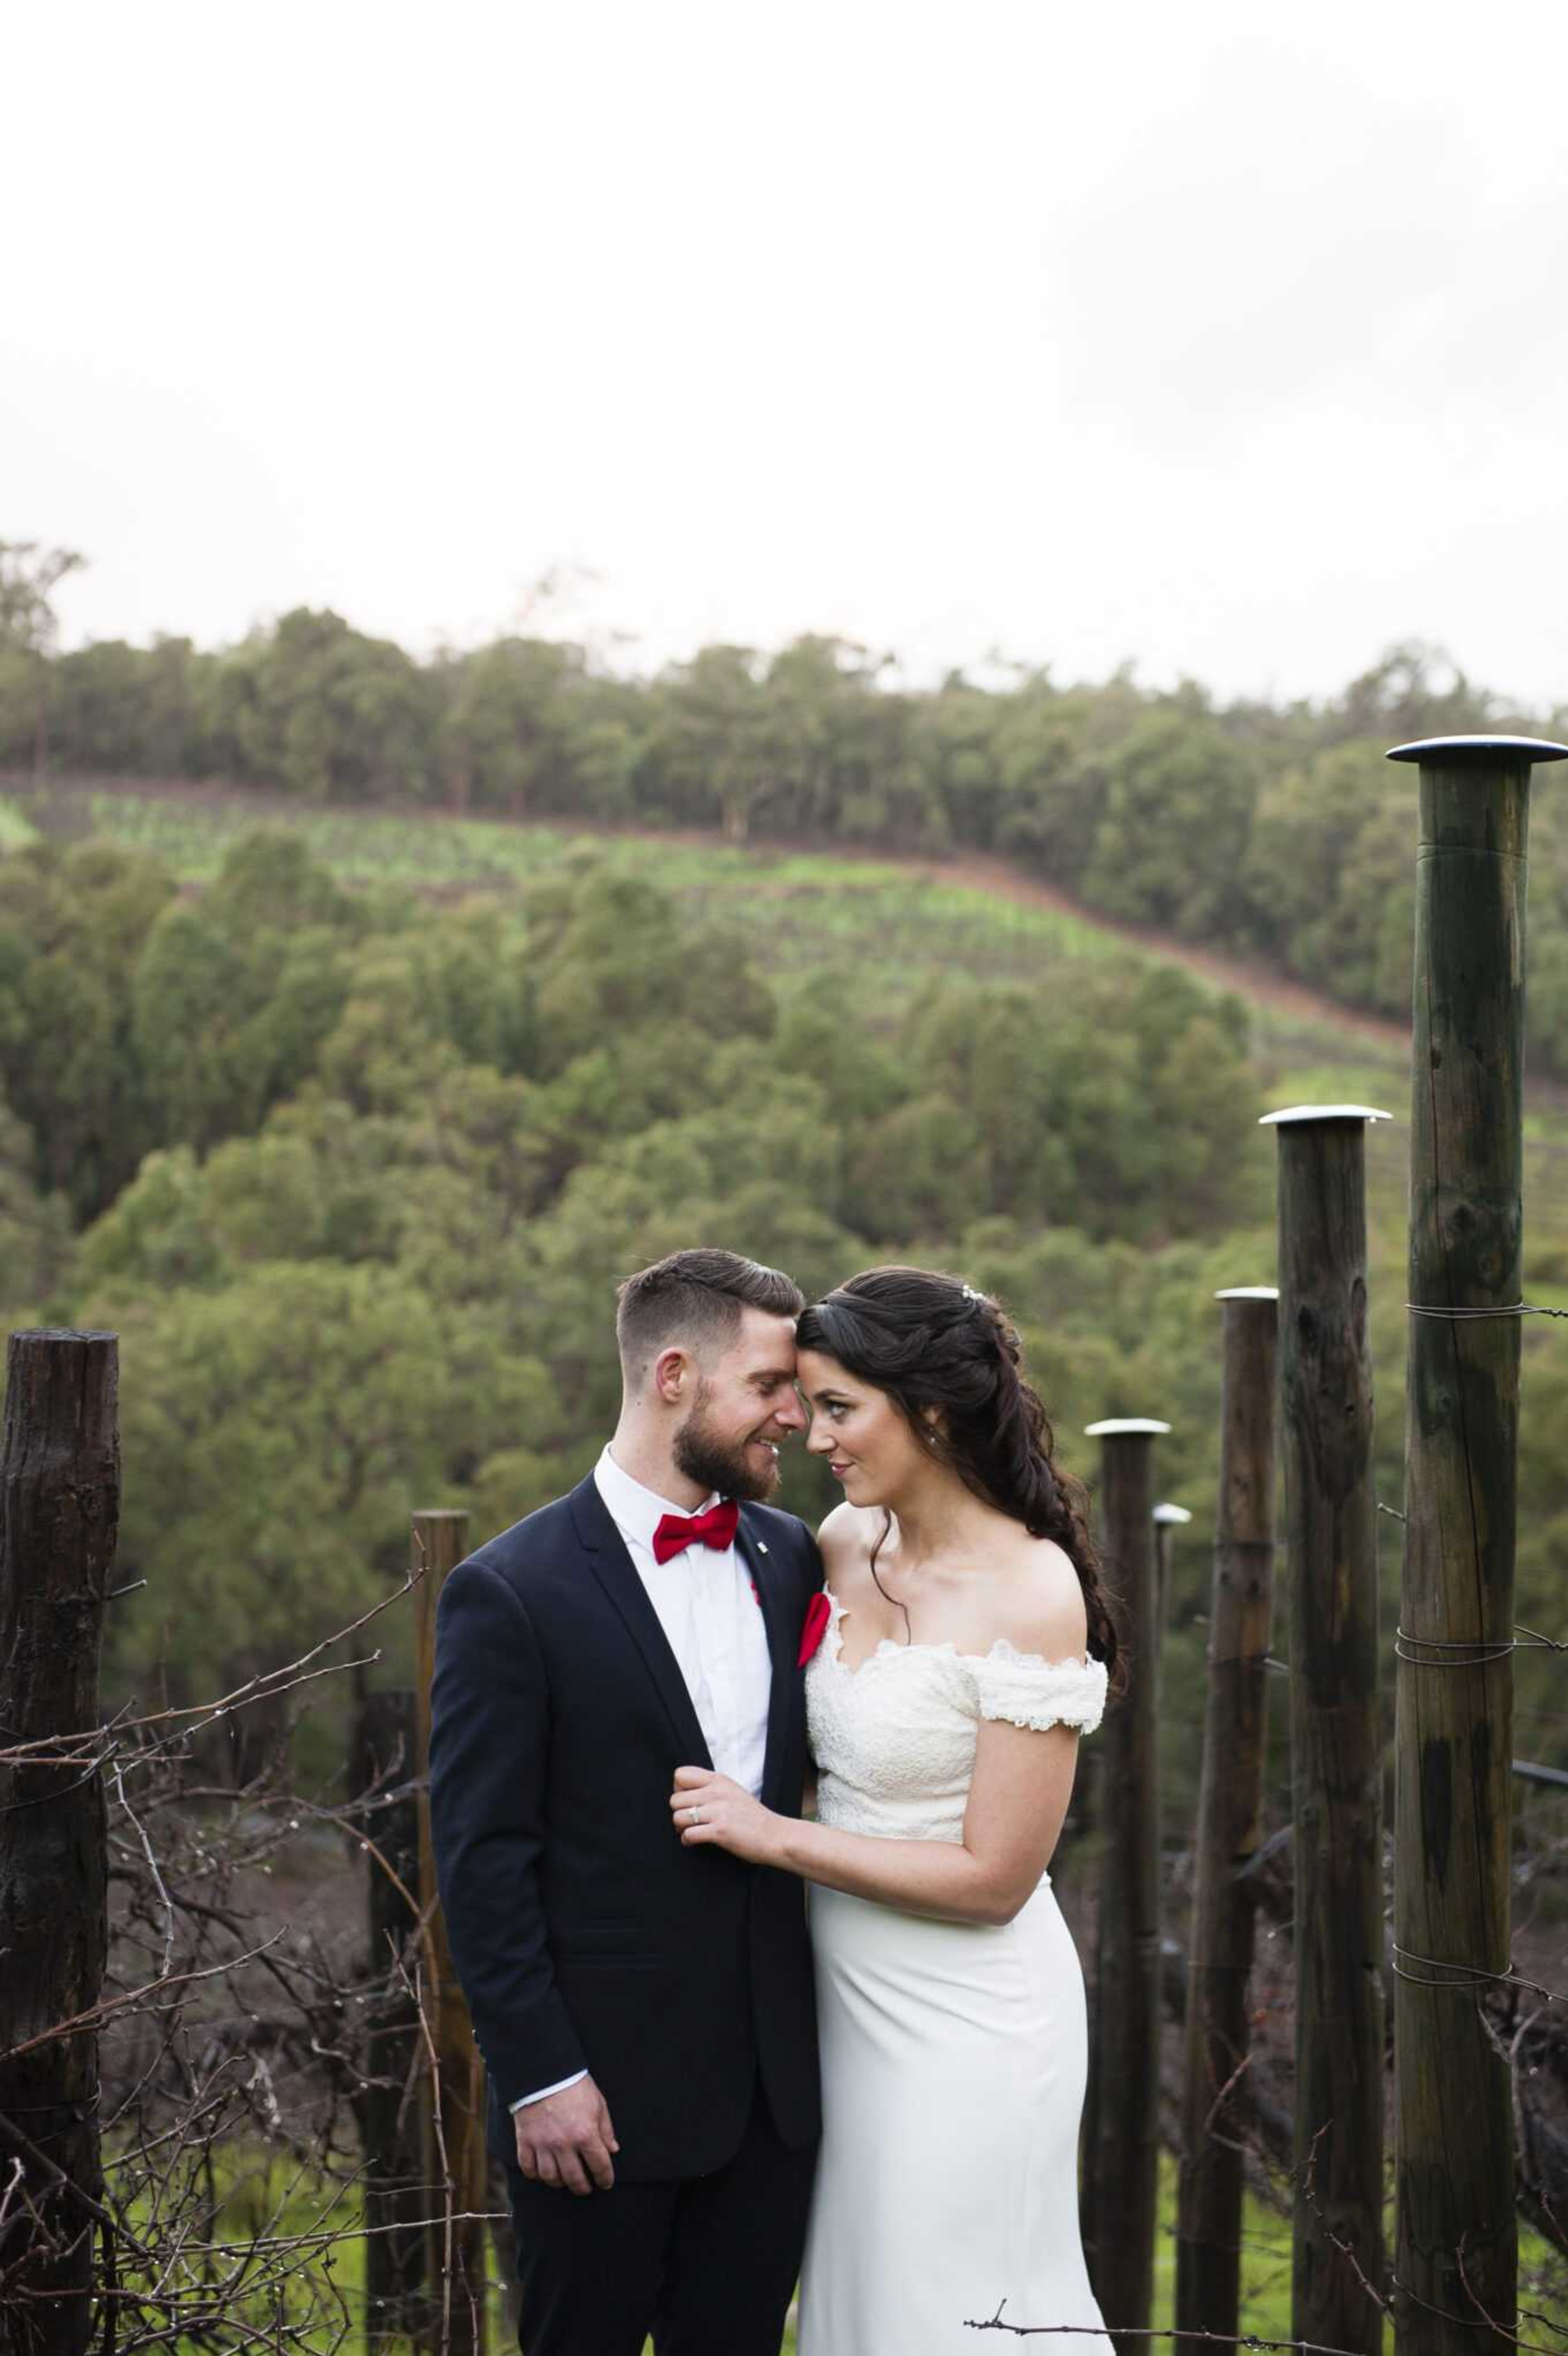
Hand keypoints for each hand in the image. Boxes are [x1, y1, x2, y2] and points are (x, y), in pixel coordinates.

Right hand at [513, 2074, 618, 2195]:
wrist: (544, 2071)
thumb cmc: (574, 2085)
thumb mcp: (598, 2103)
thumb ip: (606, 2129)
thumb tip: (612, 2150)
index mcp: (586, 2134)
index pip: (600, 2166)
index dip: (605, 2178)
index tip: (605, 2183)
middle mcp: (564, 2144)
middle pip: (574, 2179)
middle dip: (583, 2187)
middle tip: (586, 2188)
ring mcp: (543, 2144)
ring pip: (551, 2178)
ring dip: (560, 2183)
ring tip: (565, 2181)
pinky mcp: (526, 2141)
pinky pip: (529, 2168)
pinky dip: (535, 2175)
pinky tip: (542, 2173)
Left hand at [670, 1765, 783, 1863]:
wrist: (775, 1836)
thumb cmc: (752, 1817)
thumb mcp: (732, 1791)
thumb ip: (711, 1787)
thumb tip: (685, 1793)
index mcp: (719, 1780)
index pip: (680, 1775)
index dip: (678, 1789)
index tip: (688, 1802)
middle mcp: (716, 1792)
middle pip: (674, 1799)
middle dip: (679, 1813)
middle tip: (688, 1822)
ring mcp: (718, 1811)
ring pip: (678, 1817)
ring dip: (681, 1828)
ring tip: (690, 1832)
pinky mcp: (720, 1831)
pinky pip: (688, 1834)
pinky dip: (687, 1841)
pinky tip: (694, 1842)